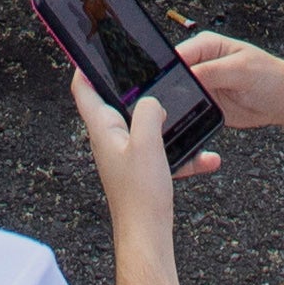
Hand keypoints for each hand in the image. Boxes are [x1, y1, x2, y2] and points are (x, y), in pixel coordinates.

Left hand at [67, 66, 205, 245]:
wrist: (147, 235)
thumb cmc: (141, 195)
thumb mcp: (147, 144)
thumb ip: (148, 112)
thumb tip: (151, 101)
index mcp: (103, 129)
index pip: (83, 89)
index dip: (85, 66)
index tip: (95, 50)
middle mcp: (109, 140)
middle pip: (113, 102)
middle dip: (129, 86)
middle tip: (144, 70)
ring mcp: (124, 155)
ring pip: (140, 124)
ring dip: (158, 116)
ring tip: (175, 108)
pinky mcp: (139, 169)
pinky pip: (158, 148)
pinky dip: (176, 148)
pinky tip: (200, 156)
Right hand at [177, 28, 283, 139]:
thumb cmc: (270, 76)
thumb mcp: (241, 70)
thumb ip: (212, 71)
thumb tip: (186, 76)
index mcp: (206, 45)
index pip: (177, 55)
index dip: (168, 70)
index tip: (162, 85)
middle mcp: (200, 63)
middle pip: (172, 76)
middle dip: (169, 90)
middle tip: (170, 104)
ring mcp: (202, 84)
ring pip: (176, 95)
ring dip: (177, 105)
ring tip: (180, 114)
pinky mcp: (205, 103)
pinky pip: (188, 111)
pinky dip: (186, 117)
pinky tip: (188, 123)